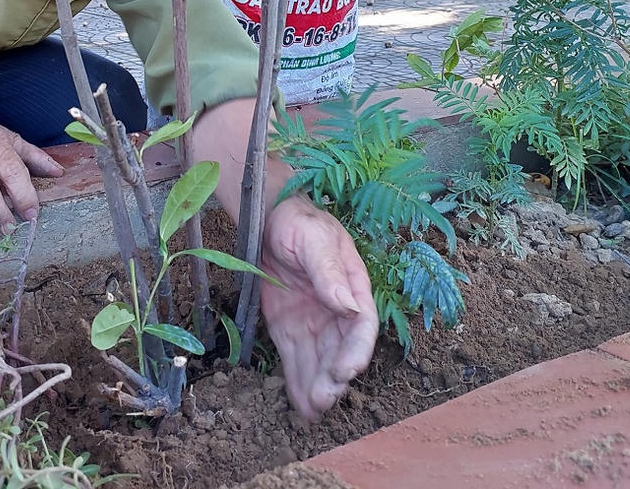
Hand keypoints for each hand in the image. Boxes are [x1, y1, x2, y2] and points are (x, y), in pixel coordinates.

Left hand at [259, 196, 378, 420]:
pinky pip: (296, 358)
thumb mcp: (314, 238)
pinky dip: (297, 381)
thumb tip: (346, 304)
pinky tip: (299, 404)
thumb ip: (328, 270)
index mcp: (352, 286)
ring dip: (316, 386)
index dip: (356, 349)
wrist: (268, 218)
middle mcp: (336, 310)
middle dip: (334, 377)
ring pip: (318, 361)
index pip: (361, 324)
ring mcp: (313, 321)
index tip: (347, 370)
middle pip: (340, 349)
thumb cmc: (298, 221)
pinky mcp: (289, 328)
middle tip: (324, 398)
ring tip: (312, 411)